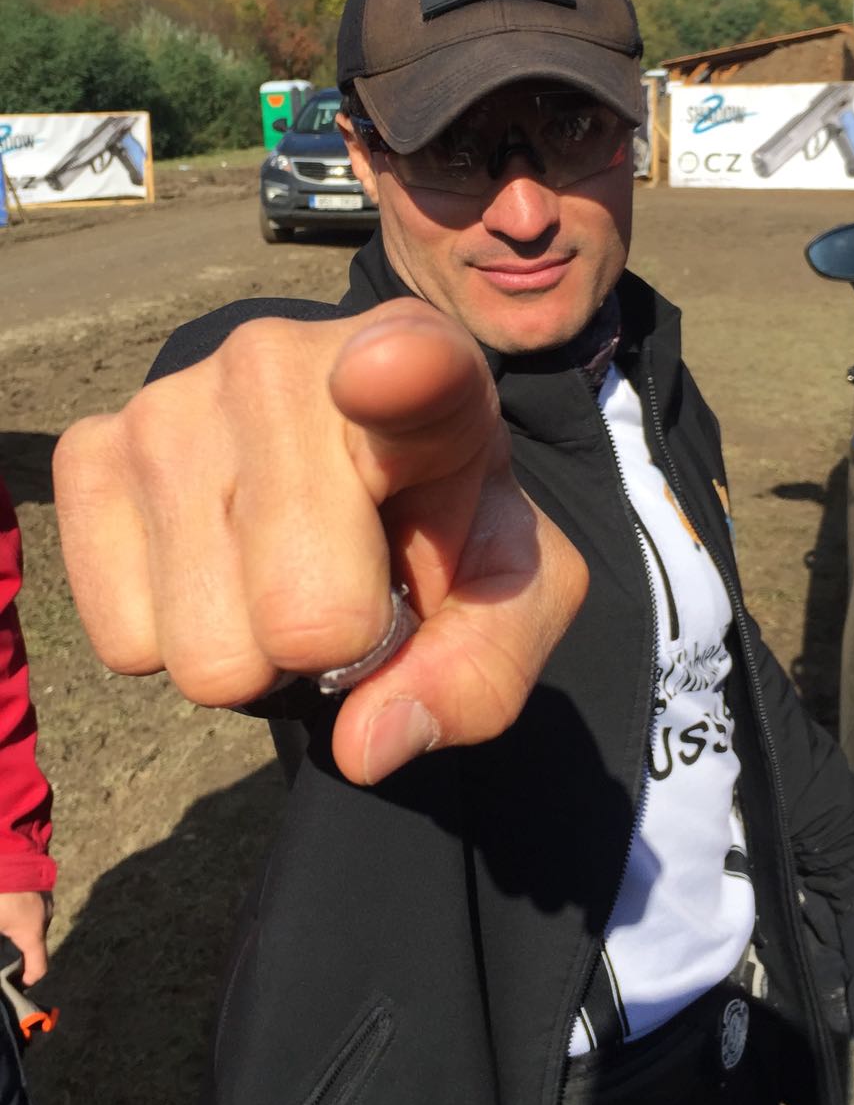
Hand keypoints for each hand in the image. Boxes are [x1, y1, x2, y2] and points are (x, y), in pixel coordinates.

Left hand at [0, 891, 52, 985]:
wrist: (13, 846)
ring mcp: (45, 899)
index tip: (14, 984)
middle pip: (32, 945)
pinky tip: (3, 904)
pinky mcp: (40, 884)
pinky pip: (30, 907)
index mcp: (33, 932)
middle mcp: (45, 917)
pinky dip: (18, 913)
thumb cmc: (1, 890)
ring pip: (30, 924)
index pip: (38, 969)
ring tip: (1, 925)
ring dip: (15, 930)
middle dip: (15, 953)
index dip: (26, 981)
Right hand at [54, 302, 587, 785]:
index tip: (390, 373)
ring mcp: (169, 403)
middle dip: (334, 648)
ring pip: (205, 655)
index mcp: (428, 368)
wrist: (342, 463)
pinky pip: (126, 644)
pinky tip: (220, 567)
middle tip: (353, 580)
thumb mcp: (511, 594)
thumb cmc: (439, 523)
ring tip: (286, 567)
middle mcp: (280, 361)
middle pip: (301, 618)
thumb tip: (367, 742)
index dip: (399, 380)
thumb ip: (481, 669)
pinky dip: (179, 641)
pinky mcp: (90, 451)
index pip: (411, 370)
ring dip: (253, 651)